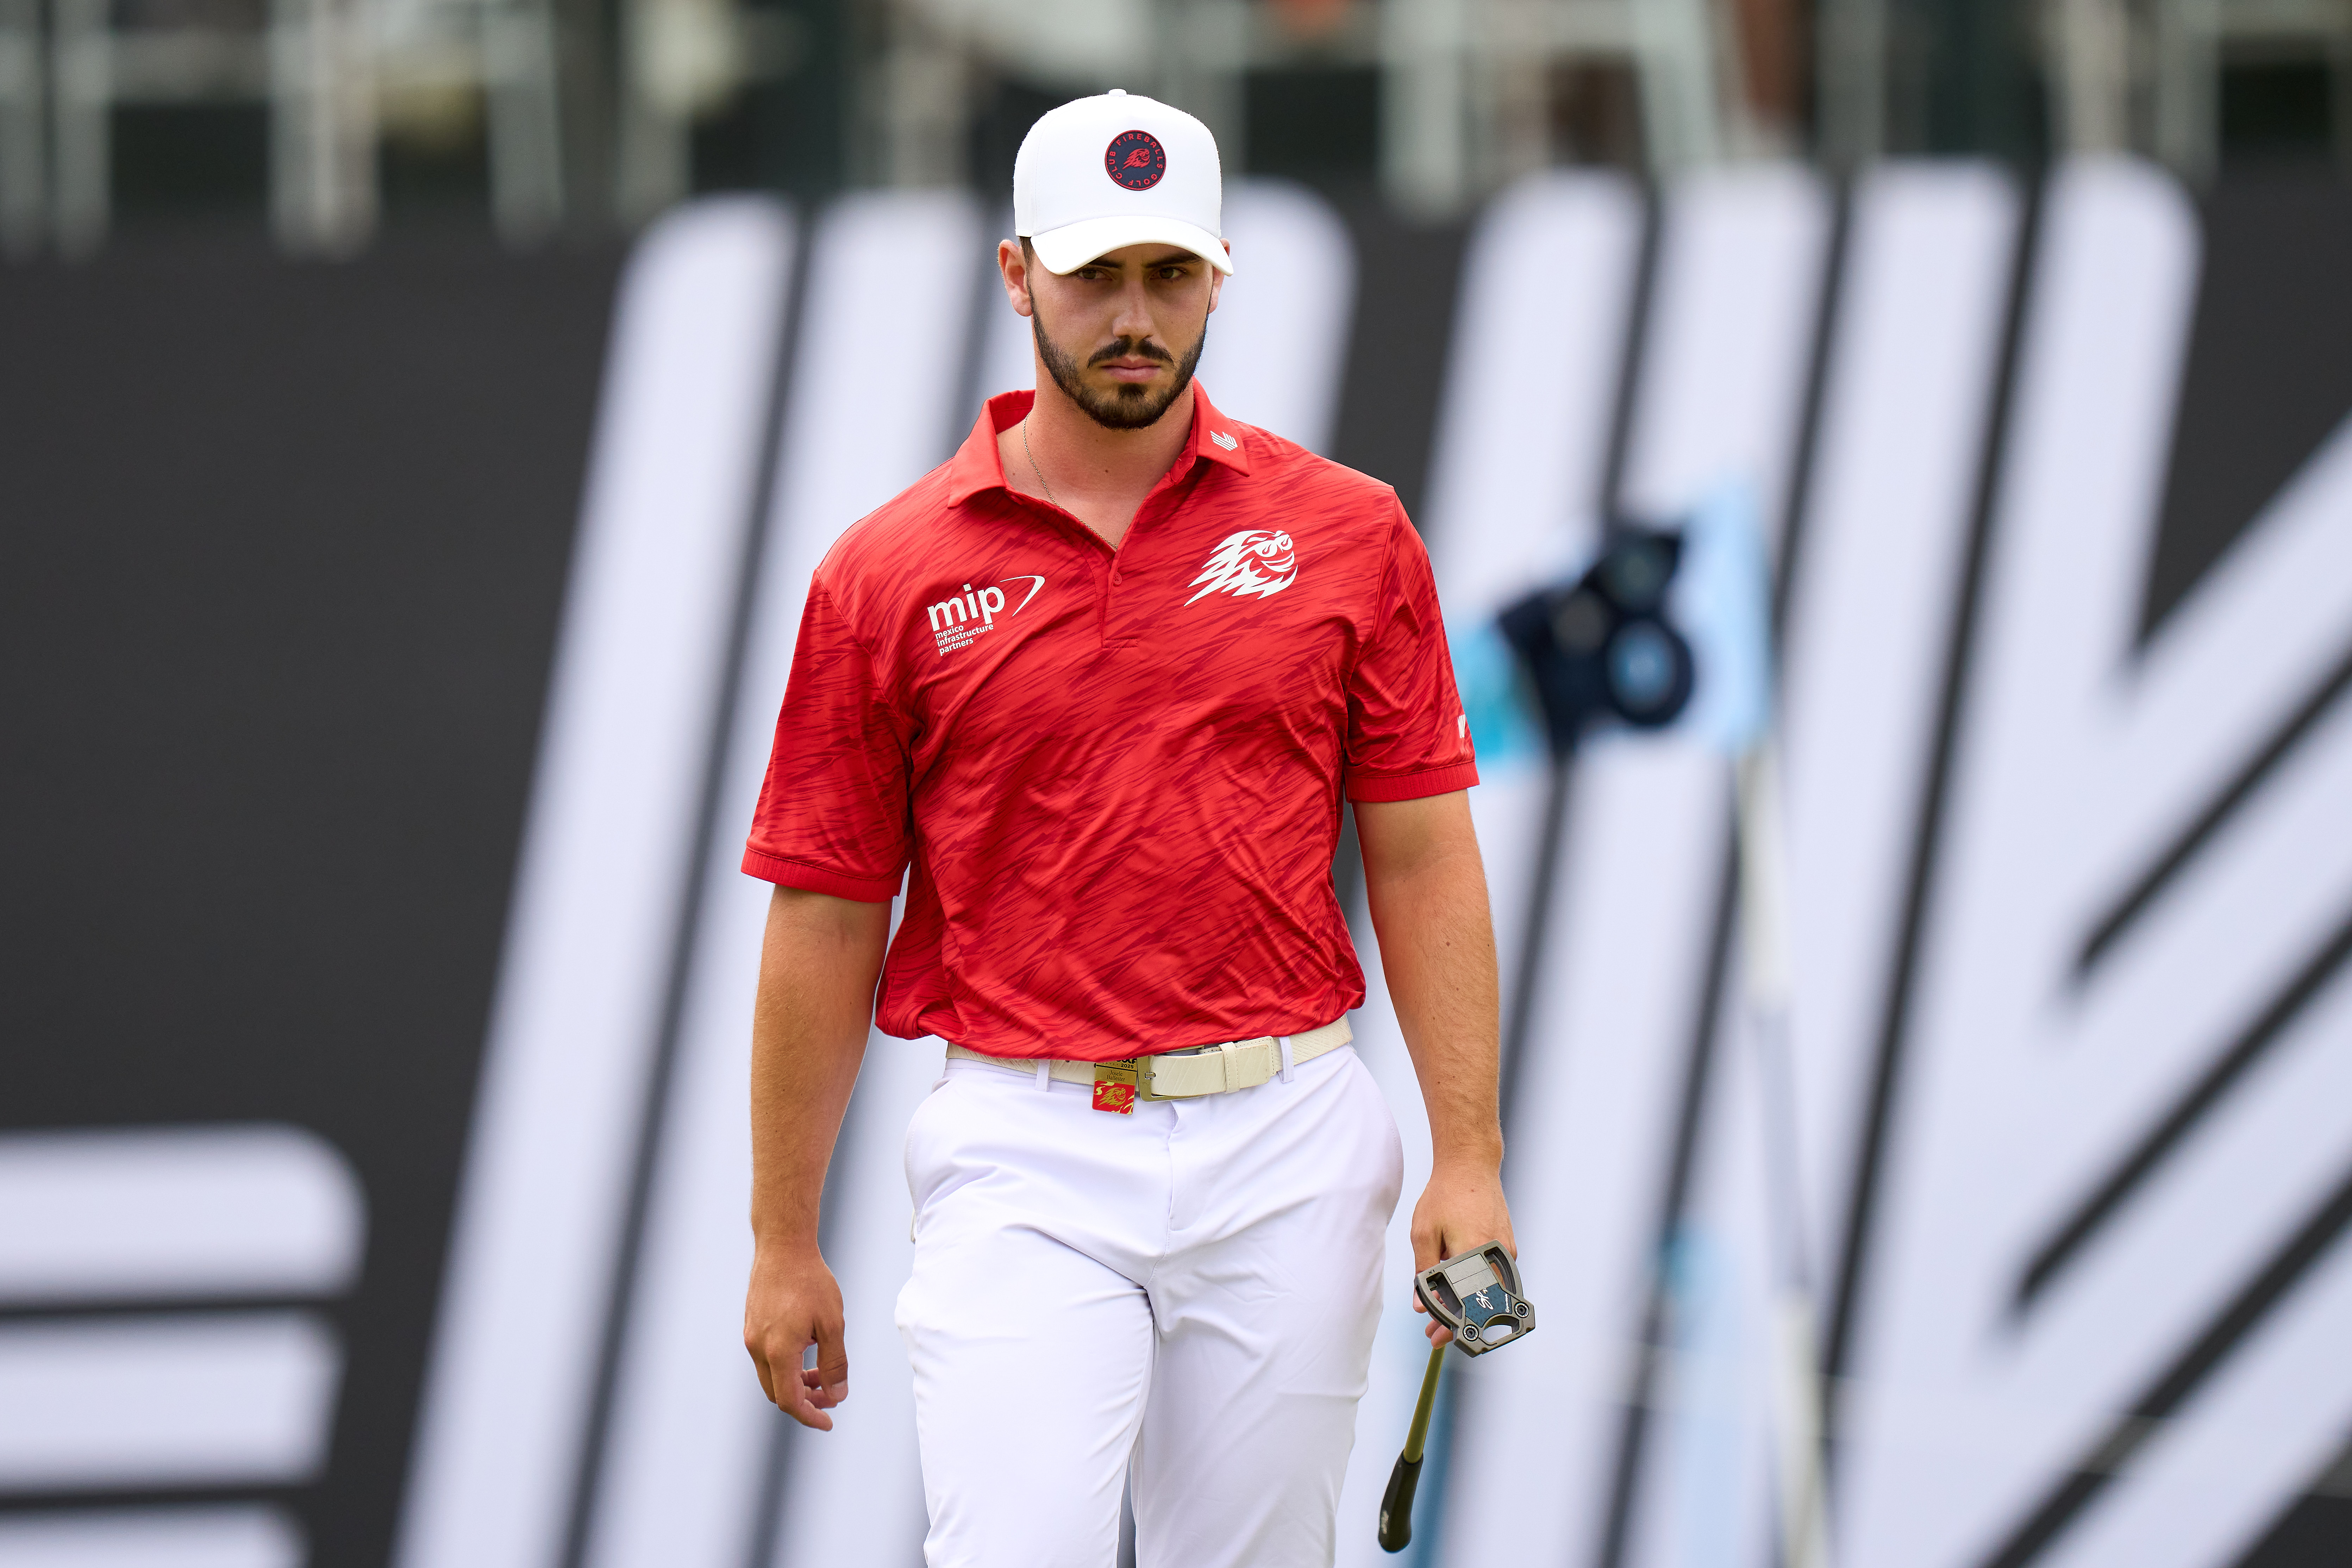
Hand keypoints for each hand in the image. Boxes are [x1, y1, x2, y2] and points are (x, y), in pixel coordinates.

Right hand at [744, 1243, 848, 1428]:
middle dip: (805, 1401)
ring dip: (795, 1383)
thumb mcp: (833, 1324)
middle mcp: (758, 1348)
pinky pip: (767, 1359)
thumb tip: (837, 1395)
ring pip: (771, 1376)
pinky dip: (786, 1366)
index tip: (829, 1422)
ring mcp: (751, 1337)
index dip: (810, 1416)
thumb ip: (834, 1363)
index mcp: (778, 1351)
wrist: (783, 1247)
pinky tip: (808, 1351)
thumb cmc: (811, 1281)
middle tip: (831, 1396)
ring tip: (822, 1375)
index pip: (790, 1401)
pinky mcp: (752, 1326)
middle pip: (777, 1393)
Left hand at [1409, 1157, 1515, 1345]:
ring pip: (1489, 1292)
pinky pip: (1494, 1277)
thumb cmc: (1443, 1196)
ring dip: (1467, 1306)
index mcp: (1472, 1253)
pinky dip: (1477, 1288)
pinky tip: (1458, 1289)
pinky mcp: (1508, 1247)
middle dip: (1457, 1322)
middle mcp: (1494, 1256)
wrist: (1471, 1167)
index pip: (1463, 1304)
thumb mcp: (1423, 1232)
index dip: (1448, 1325)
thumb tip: (1422, 1306)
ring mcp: (1505, 1252)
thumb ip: (1423, 1271)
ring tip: (1443, 1314)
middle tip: (1434, 1333)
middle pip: (1480, 1304)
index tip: (1434, 1338)